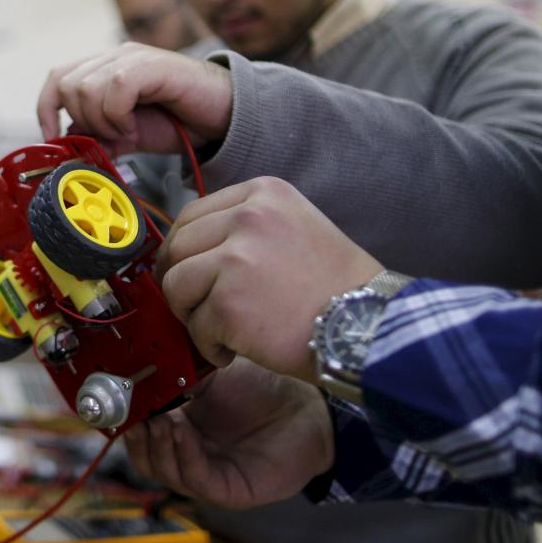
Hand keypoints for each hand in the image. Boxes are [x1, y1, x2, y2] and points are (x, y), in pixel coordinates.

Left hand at [35, 42, 232, 155]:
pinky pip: (115, 88)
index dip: (46, 107)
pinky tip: (134, 126)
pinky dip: (119, 116)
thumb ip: (97, 136)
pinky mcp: (152, 64)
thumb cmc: (176, 121)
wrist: (220, 116)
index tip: (54, 137)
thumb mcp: (127, 135)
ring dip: (102, 121)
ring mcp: (132, 57)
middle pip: (68, 86)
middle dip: (82, 121)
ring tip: (126, 131)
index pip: (57, 77)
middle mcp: (114, 56)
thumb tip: (67, 146)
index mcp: (103, 68)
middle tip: (111, 136)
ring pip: (86, 88)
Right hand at [126, 360, 332, 507]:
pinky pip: (197, 480)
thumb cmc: (261, 390)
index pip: (141, 436)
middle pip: (147, 460)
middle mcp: (190, 457)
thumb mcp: (208, 377)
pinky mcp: (229, 492)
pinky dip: (184, 456)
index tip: (114, 404)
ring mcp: (208, 477)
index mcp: (180, 431)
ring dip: (158, 447)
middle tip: (135, 416)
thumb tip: (138, 368)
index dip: (126, 423)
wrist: (306, 406)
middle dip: (137, 438)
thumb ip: (175, 377)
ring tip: (159, 421)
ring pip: (167, 473)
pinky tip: (182, 432)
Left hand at [157, 176, 382, 379]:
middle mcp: (247, 218)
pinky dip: (210, 346)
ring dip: (192, 315)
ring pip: (176, 286)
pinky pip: (195, 327)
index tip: (184, 270)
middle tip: (199, 308)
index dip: (181, 248)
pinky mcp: (228, 303)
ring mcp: (235, 259)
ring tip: (222, 330)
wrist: (365, 324)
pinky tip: (237, 349)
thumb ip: (245, 226)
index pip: (192, 214)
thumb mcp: (294, 225)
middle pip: (177, 248)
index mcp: (263, 193)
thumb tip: (190, 248)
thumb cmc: (335, 286)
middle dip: (181, 283)